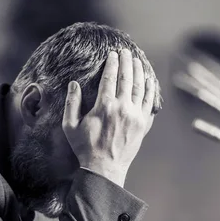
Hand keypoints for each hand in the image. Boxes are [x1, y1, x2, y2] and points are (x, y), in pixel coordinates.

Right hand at [62, 49, 154, 186]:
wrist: (104, 169)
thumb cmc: (85, 148)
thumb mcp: (70, 126)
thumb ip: (71, 103)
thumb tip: (73, 83)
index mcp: (104, 106)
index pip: (110, 78)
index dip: (112, 63)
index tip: (113, 54)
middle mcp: (122, 108)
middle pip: (126, 78)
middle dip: (126, 62)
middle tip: (126, 52)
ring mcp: (135, 116)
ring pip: (140, 87)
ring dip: (138, 71)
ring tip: (136, 61)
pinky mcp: (143, 124)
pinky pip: (148, 102)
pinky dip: (149, 89)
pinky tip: (148, 80)